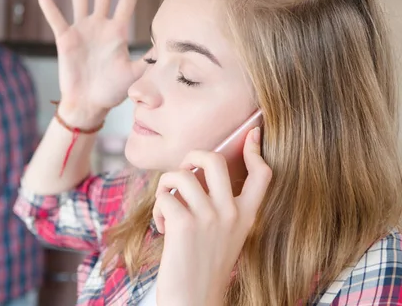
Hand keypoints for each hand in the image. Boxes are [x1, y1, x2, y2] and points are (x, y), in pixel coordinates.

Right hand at [36, 0, 146, 126]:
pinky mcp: (65, 39)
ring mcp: (82, 30)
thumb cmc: (112, 91)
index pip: (127, 0)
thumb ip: (148, 60)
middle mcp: (100, 26)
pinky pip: (56, 18)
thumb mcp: (135, 75)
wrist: (88, 104)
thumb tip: (166, 48)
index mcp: (118, 32)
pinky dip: (48, 4)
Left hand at [153, 127, 271, 305]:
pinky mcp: (185, 224)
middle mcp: (232, 213)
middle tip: (183, 172)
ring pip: (181, 175)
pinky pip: (164, 196)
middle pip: (214, 159)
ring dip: (165, 186)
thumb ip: (222, 207)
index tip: (251, 133)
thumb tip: (200, 174)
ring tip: (167, 207)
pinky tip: (162, 227)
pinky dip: (157, 209)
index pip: (262, 175)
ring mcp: (210, 218)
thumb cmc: (203, 267)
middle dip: (191, 156)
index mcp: (247, 216)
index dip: (256, 149)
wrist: (194, 301)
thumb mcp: (226, 235)